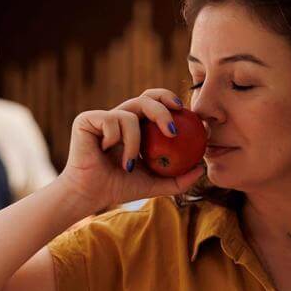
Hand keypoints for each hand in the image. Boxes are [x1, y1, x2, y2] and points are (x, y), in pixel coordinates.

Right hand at [58, 89, 204, 212]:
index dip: (172, 102)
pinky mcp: (87, 119)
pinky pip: (112, 120)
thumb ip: (179, 179)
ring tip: (130, 163)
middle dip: (163, 105)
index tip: (188, 115)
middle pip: (147, 97)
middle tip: (172, 128)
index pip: (158, 104)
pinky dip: (116, 140)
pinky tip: (107, 153)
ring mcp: (104, 116)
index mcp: (138, 126)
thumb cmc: (120, 188)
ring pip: (131, 113)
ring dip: (135, 141)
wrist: (91, 194)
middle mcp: (122, 117)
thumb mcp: (156, 184)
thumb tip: (202, 169)